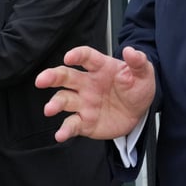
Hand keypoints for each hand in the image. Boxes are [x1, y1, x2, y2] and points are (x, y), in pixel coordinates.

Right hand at [35, 45, 155, 140]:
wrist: (139, 113)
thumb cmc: (137, 87)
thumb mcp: (144, 73)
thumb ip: (138, 62)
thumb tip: (130, 50)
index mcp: (100, 68)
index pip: (85, 57)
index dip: (77, 55)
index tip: (69, 57)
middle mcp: (87, 83)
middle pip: (65, 76)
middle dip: (52, 77)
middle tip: (41, 80)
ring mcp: (83, 103)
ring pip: (63, 100)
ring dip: (55, 103)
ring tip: (50, 109)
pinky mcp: (84, 121)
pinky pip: (71, 125)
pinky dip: (65, 130)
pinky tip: (60, 134)